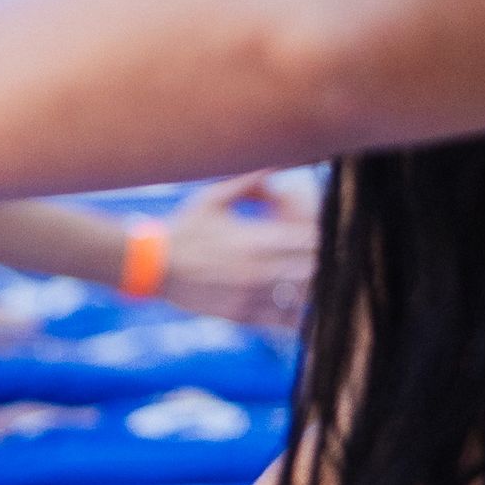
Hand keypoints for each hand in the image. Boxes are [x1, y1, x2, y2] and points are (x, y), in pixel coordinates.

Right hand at [160, 175, 318, 329]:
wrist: (151, 264)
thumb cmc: (183, 227)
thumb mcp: (213, 198)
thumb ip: (249, 181)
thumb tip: (275, 162)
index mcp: (257, 239)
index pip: (312, 241)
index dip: (327, 237)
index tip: (331, 233)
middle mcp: (259, 270)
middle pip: (315, 271)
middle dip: (326, 263)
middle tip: (332, 257)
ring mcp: (251, 296)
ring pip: (303, 298)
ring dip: (315, 289)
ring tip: (320, 282)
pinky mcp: (241, 315)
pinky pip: (282, 322)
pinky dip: (299, 316)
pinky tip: (303, 308)